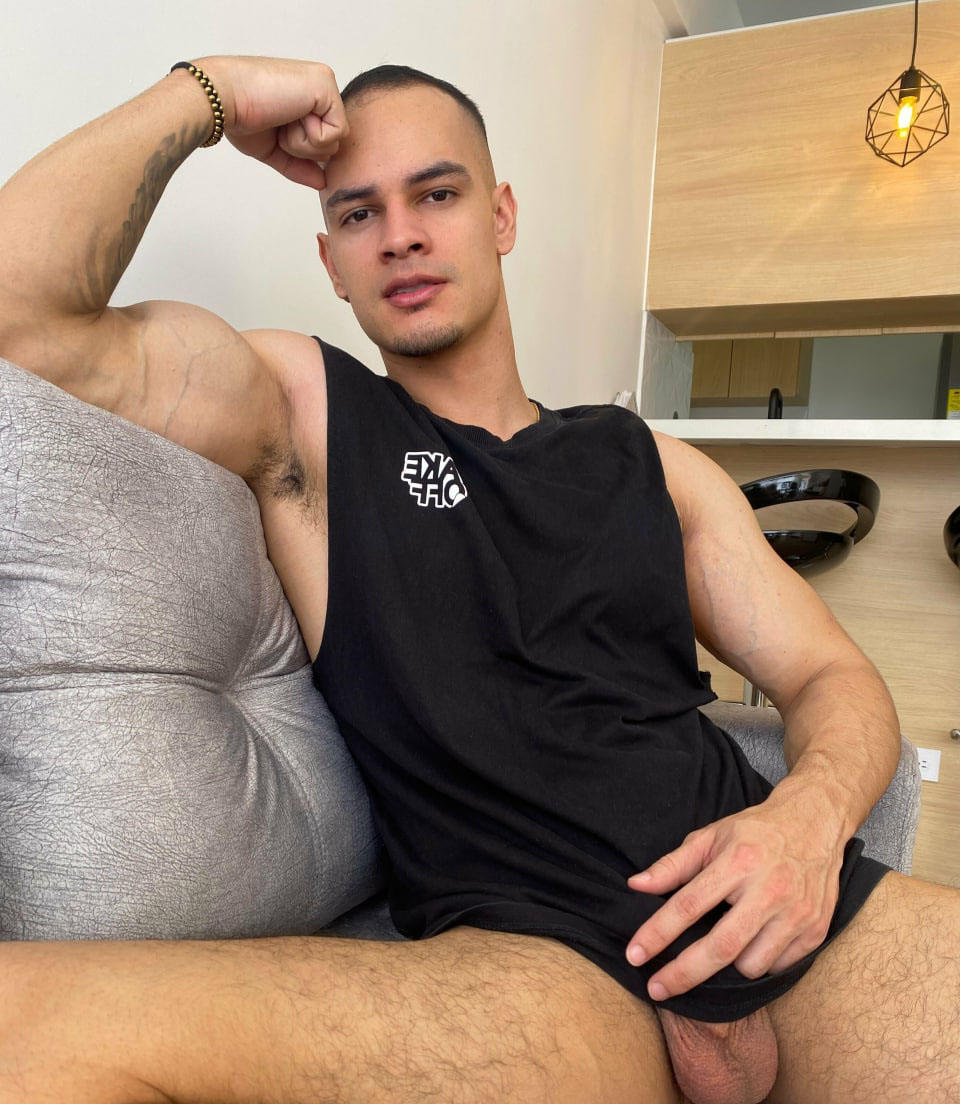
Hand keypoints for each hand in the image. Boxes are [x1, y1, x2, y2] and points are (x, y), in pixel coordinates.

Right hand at [196, 56, 347, 188]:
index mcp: (307, 97)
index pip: (323, 140)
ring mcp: (324, 83)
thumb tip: (322, 182)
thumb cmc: (240, 117)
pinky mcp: (326, 86)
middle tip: (278, 124)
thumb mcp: (275, 149)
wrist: (223, 99)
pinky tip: (289, 114)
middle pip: (333, 143)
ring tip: (281, 118)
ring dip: (304, 142)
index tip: (276, 129)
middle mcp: (319, 87)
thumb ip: (300, 165)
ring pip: (335, 141)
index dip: (301, 149)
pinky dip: (309, 136)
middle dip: (303, 148)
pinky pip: (336, 133)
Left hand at [624, 784, 846, 1001]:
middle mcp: (770, 889)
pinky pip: (777, 967)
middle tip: (656, 988)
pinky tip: (753, 942)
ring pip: (750, 965)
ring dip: (727, 966)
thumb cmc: (755, 832)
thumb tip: (636, 885)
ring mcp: (797, 913)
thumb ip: (673, 865)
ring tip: (722, 944)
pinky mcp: (816, 930)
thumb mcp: (711, 836)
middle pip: (720, 947)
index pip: (688, 904)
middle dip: (683, 973)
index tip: (634, 954)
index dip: (657, 933)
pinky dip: (759, 962)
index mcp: (738, 861)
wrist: (815, 822)